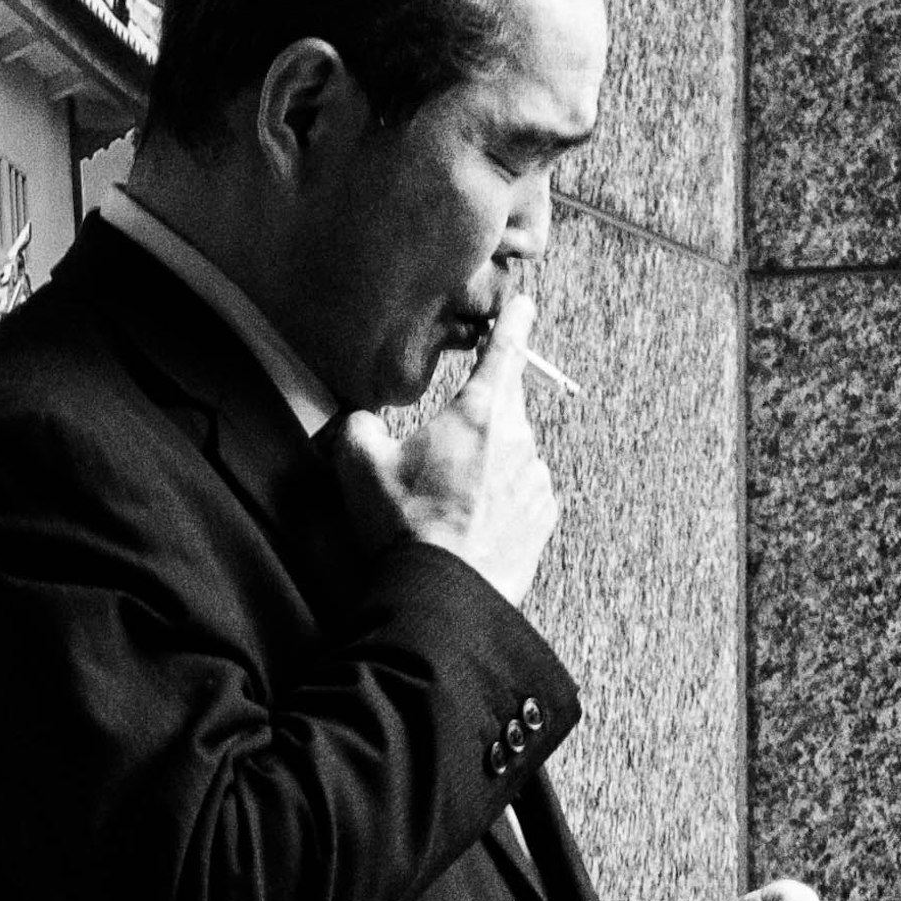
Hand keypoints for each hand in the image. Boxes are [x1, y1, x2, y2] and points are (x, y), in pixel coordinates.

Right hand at [341, 282, 558, 608]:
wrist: (443, 598)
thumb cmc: (404, 529)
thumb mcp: (358, 466)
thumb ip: (358, 425)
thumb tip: (360, 420)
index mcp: (479, 413)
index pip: (503, 351)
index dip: (512, 321)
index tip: (523, 303)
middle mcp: (518, 440)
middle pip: (505, 406)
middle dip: (480, 414)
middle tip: (445, 442)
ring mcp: (535, 481)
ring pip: (512, 453)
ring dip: (487, 464)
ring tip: (447, 501)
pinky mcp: (542, 519)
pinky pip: (521, 493)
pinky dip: (500, 500)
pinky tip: (469, 522)